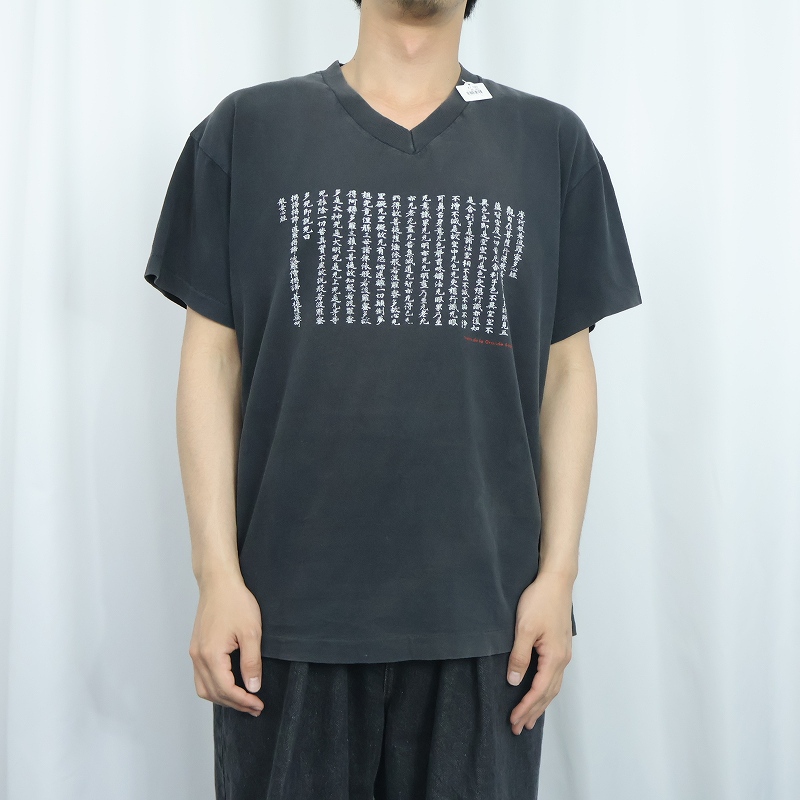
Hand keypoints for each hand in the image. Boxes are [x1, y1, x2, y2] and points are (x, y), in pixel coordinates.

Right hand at [188, 575, 264, 716]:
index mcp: (211, 655)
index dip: (243, 701)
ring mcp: (194, 652)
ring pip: (203, 687)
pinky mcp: (196, 647)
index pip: (226, 690)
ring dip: (222, 697)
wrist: (218, 582)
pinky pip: (201, 676)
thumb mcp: (251, 632)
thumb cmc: (236, 602)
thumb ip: (251, 662)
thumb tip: (252, 687)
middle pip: (213, 693)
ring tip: (242, 699)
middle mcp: (198, 657)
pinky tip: (229, 684)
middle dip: (234, 703)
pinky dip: (214, 686)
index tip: (259, 705)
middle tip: (254, 707)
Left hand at [506, 571, 573, 734]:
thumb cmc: (539, 601)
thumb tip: (515, 681)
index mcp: (554, 657)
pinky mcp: (560, 646)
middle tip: (518, 728)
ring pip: (553, 686)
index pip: (538, 690)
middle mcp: (563, 659)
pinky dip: (546, 690)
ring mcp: (563, 653)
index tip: (513, 720)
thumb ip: (519, 656)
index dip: (525, 707)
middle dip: (533, 712)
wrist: (556, 581)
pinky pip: (554, 676)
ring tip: (529, 718)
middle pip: (548, 694)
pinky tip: (539, 692)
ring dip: (541, 704)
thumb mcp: (524, 629)